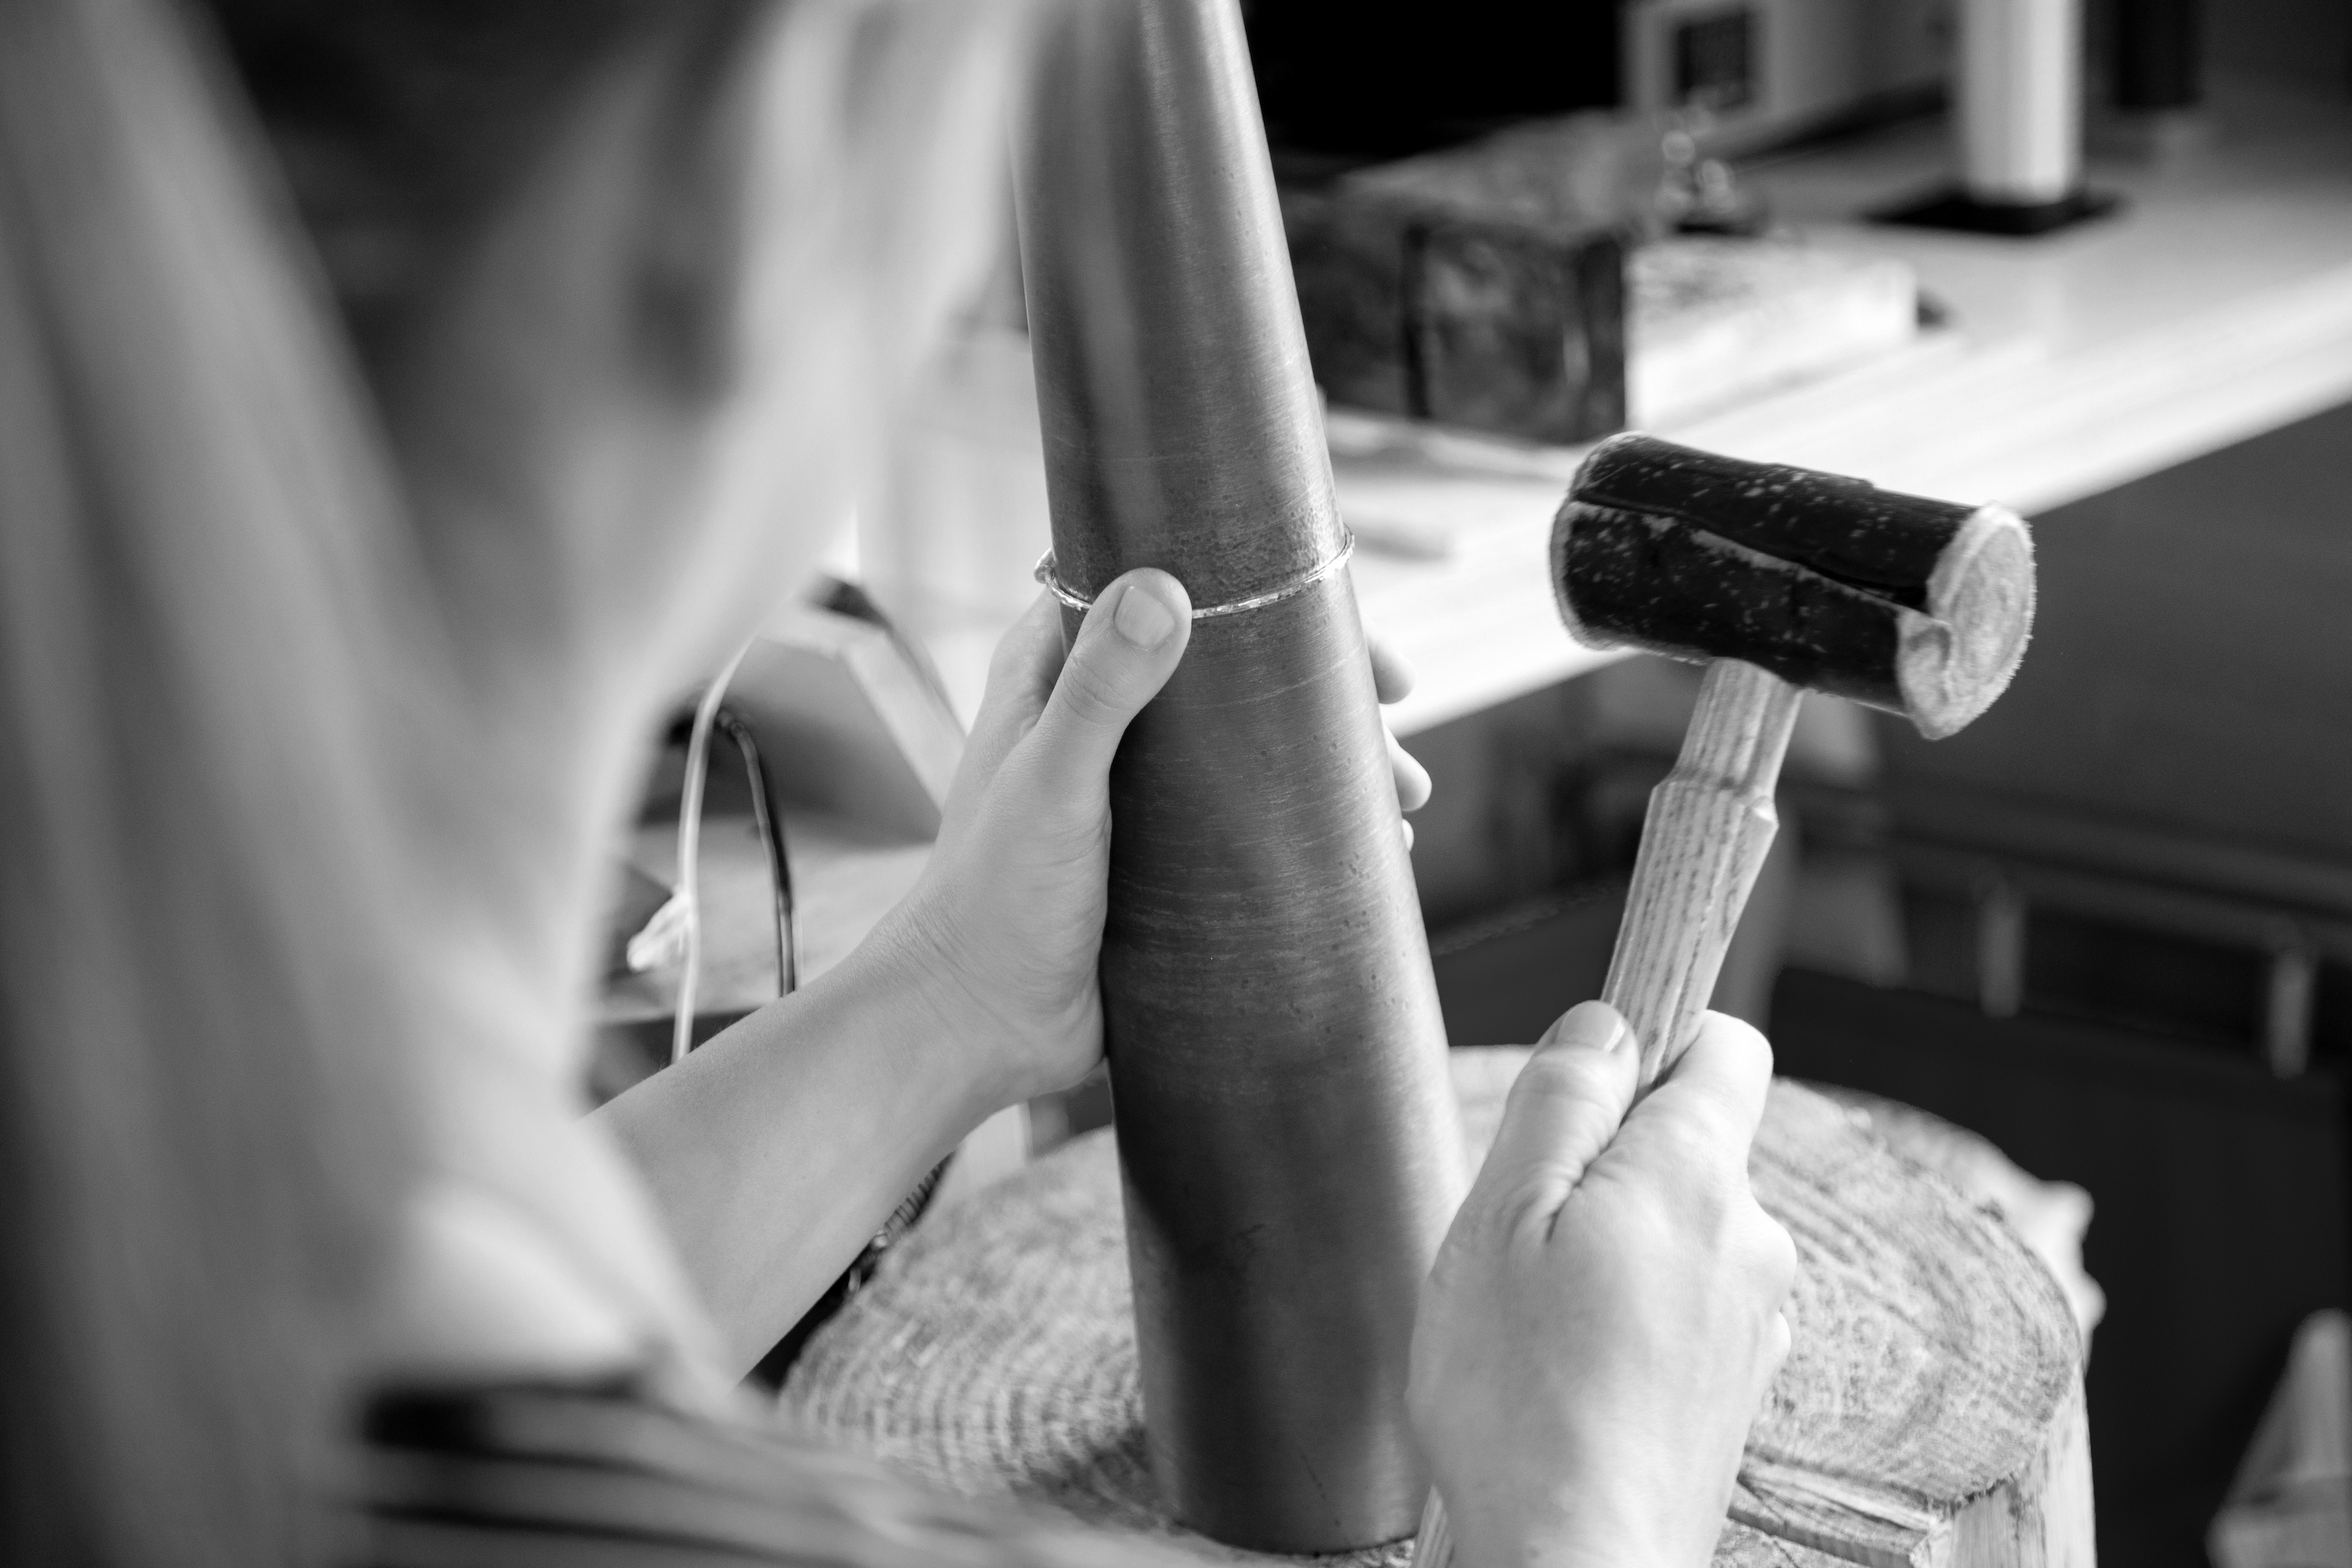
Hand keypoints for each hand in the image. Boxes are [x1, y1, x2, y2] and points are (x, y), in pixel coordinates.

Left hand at [888, 572, 1428, 1108]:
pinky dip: (1311, 831)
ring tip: (1401, 804)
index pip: (1163, 591)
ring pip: (1251, 753)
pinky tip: (1370, 854)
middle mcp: (1103, 724)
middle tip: (1393, 723)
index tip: (1334, 615)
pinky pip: (1251, 829)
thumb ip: (1100, 690)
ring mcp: (1139, 797)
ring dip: (1330, 767)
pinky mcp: (1167, 865)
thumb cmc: (992, 901)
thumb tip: (1165, 592)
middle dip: (1320, 692)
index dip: (1254, 591)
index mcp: (1058, 676)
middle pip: (1232, 674)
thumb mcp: (1052, 783)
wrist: (976, 1027)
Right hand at [1408, 1003, 1797, 1567]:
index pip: (1725, 1045)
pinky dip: (1632, 1316)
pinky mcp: (1737, 1389)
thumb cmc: (1522, 1406)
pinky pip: (1685, 1306)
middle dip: (1608, 1160)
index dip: (1658, 1035)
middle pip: (1691, 1143)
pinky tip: (1569, 1369)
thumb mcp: (1501, 1218)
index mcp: (1696, 1179)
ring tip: (1537, 1315)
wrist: (1574, 1565)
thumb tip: (1606, 1026)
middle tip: (1523, 1228)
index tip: (1592, 1073)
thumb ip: (1562, 1103)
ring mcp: (1754, 1322)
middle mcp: (1751, 1242)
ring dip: (1615, 1246)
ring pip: (1682, 1230)